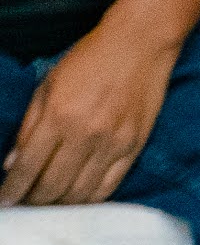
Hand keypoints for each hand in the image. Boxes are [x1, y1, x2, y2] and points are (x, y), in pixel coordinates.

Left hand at [1, 23, 180, 205]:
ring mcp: (113, 142)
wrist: (141, 41)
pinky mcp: (135, 145)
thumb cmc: (90, 58)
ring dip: (59, 203)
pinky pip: (109, 186)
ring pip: (79, 193)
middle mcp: (86, 134)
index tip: (5, 200)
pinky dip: (89, 199)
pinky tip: (77, 197)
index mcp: (59, 116)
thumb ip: (29, 126)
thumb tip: (13, 163)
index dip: (12, 190)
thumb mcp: (48, 85)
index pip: (27, 168)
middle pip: (52, 186)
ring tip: (49, 201)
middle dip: (33, 200)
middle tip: (26, 201)